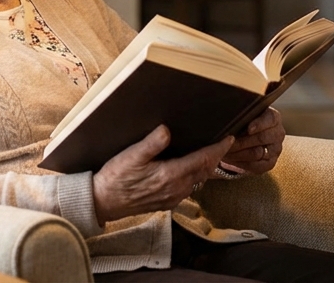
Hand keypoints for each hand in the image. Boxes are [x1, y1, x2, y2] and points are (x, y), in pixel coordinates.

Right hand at [92, 126, 232, 224]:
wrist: (104, 202)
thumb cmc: (116, 178)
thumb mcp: (131, 156)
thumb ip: (152, 143)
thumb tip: (167, 129)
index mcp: (171, 174)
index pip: (204, 160)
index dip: (219, 149)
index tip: (230, 138)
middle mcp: (177, 188)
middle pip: (205, 170)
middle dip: (216, 157)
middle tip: (224, 143)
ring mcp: (173, 197)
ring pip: (198, 179)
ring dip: (207, 167)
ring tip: (211, 153)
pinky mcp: (167, 202)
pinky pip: (189, 187)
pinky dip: (196, 176)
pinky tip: (191, 168)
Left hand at [219, 107, 284, 175]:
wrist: (247, 137)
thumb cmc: (244, 122)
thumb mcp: (245, 114)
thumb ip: (242, 114)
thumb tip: (230, 116)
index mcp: (274, 117)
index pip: (270, 119)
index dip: (260, 124)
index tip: (249, 129)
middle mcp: (278, 133)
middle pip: (262, 138)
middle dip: (242, 141)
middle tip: (226, 141)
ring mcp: (276, 150)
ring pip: (257, 153)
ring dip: (238, 153)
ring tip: (224, 150)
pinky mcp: (270, 163)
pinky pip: (256, 166)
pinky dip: (241, 163)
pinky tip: (230, 159)